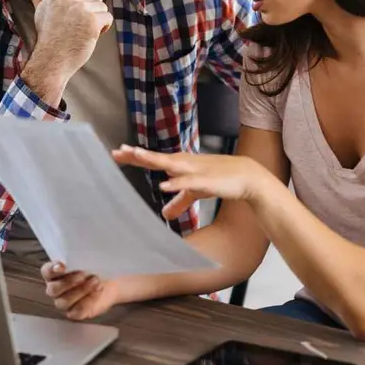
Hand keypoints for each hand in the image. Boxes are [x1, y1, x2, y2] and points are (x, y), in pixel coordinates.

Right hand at [21, 0, 111, 102]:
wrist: (51, 60)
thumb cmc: (48, 38)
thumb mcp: (40, 12)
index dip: (83, 2)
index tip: (73, 16)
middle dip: (92, 10)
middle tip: (79, 26)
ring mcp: (81, 8)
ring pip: (103, 6)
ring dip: (98, 19)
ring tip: (84, 31)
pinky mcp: (92, 20)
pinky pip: (108, 17)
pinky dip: (103, 28)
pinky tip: (91, 36)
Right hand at [41, 261, 119, 320]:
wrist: (110, 282)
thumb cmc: (95, 267)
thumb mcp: (87, 258)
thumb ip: (79, 256)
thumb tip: (81, 250)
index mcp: (54, 273)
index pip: (46, 271)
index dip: (52, 270)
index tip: (62, 266)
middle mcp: (55, 289)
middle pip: (53, 290)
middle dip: (68, 282)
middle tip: (83, 274)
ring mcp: (64, 302)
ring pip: (64, 302)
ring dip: (81, 291)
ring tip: (95, 281)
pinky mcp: (75, 313)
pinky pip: (77, 311)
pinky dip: (88, 300)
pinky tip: (98, 291)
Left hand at [113, 145, 276, 220]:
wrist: (247, 178)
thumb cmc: (219, 180)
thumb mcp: (195, 192)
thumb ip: (179, 201)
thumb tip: (165, 214)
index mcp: (180, 165)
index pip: (153, 159)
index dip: (136, 157)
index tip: (117, 154)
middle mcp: (185, 163)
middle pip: (156, 158)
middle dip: (137, 155)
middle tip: (117, 151)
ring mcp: (195, 170)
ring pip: (170, 164)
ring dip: (153, 159)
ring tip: (136, 155)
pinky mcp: (206, 180)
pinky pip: (188, 182)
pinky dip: (176, 183)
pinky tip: (164, 185)